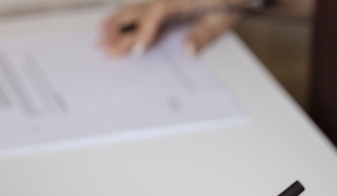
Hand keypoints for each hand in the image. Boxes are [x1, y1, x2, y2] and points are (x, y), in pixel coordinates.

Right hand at [99, 0, 242, 56]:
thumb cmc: (235, 2)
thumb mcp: (223, 20)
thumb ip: (204, 34)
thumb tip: (189, 50)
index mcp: (183, 0)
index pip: (157, 12)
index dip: (144, 30)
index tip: (135, 48)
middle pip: (140, 10)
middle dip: (120, 30)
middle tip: (104, 47)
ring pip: (137, 7)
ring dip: (117, 20)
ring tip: (100, 32)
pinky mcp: (166, 1)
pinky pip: (142, 6)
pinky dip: (125, 15)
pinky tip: (113, 20)